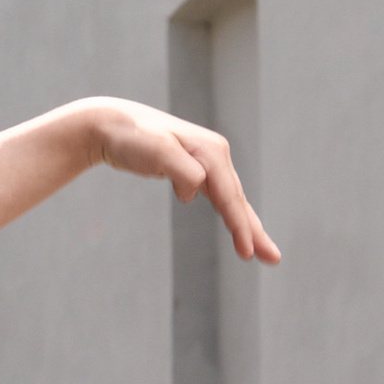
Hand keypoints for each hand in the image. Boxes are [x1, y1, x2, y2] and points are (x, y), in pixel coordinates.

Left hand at [83, 99, 280, 263]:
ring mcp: (206, 162)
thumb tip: (196, 191)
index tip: (247, 253)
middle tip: (273, 259)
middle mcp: (214, 155)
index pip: (229, 196)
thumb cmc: (132, 137)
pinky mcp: (193, 169)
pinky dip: (228, 214)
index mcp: (212, 152)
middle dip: (254, 231)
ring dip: (246, 225)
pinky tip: (236, 228)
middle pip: (237, 200)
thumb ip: (182, 170)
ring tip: (258, 251)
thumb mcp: (157, 150)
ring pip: (230, 199)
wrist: (110, 123)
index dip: (240, 226)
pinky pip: (218, 196)